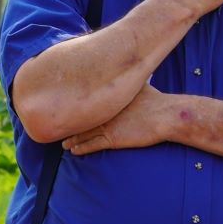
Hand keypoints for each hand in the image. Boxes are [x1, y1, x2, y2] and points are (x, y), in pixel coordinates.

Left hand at [65, 86, 187, 154]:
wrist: (165, 115)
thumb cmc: (156, 100)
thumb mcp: (140, 85)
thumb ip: (130, 81)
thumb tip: (133, 72)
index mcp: (108, 98)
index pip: (85, 101)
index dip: (74, 106)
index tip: (64, 108)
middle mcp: (103, 111)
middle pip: (79, 118)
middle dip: (68, 124)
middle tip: (57, 126)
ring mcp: (106, 125)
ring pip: (82, 133)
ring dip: (72, 139)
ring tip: (63, 144)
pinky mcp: (112, 139)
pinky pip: (91, 145)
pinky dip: (81, 148)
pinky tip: (73, 151)